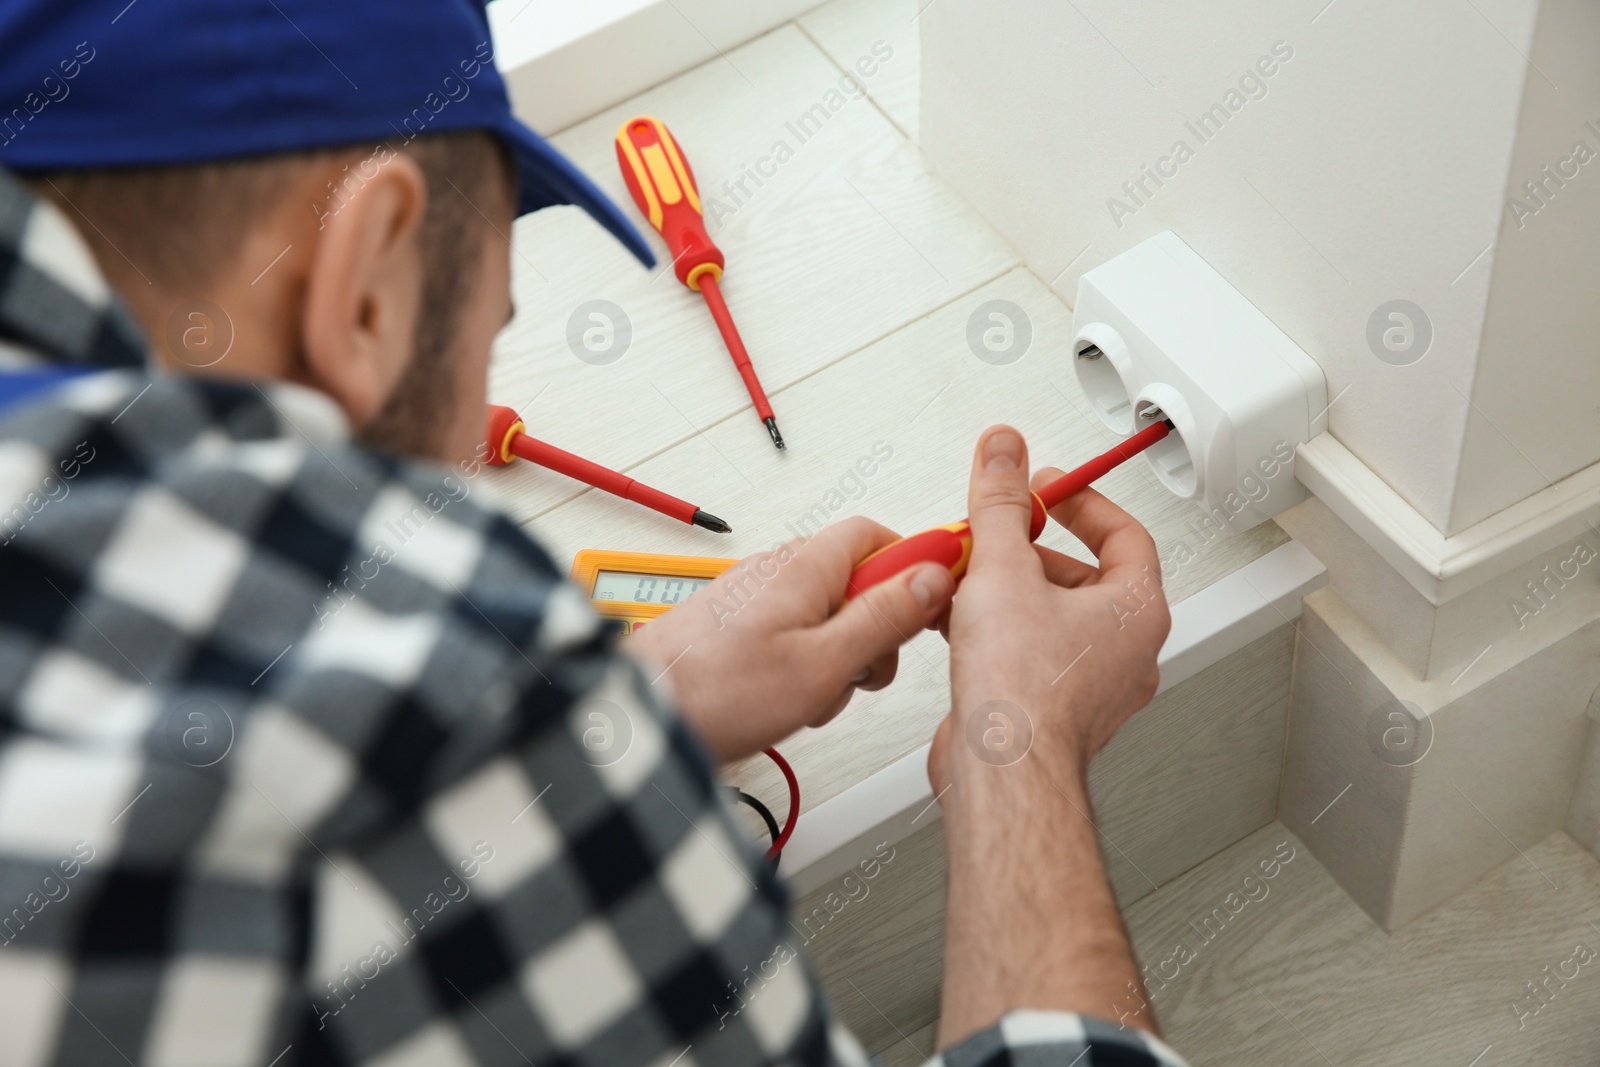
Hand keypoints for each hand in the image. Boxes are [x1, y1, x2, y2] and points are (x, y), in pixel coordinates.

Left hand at [625, 517, 954, 761]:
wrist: (643, 717)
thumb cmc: (718, 692)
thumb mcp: (824, 663)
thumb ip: (883, 617)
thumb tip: (931, 577)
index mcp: (806, 565)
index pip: (880, 536)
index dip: (914, 566)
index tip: (935, 602)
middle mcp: (779, 570)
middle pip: (857, 579)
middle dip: (874, 628)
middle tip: (865, 670)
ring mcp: (757, 597)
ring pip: (828, 615)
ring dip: (838, 657)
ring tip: (815, 695)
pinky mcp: (739, 626)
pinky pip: (795, 636)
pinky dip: (805, 668)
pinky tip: (788, 701)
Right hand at [931, 425, 1169, 790]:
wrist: (1002, 770)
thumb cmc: (1024, 693)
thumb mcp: (1003, 569)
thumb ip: (1000, 504)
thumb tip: (1004, 452)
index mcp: (1135, 611)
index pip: (1127, 535)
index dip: (1084, 502)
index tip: (1048, 489)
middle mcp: (1123, 651)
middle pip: (1084, 575)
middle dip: (1030, 549)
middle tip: (998, 531)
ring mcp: (1090, 686)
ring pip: (1051, 618)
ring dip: (1006, 591)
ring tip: (965, 574)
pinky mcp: (1051, 712)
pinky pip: (1028, 654)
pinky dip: (994, 631)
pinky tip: (953, 621)